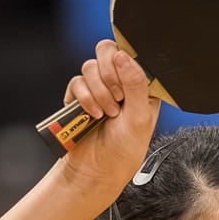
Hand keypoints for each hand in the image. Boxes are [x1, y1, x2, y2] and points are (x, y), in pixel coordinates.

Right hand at [59, 40, 161, 191]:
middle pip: (107, 51)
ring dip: (99, 91)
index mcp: (142, 85)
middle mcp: (120, 82)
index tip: (126, 86)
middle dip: (110, 75)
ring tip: (108, 113)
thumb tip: (122, 56)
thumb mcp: (140, 117)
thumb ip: (135, 84)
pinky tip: (94, 114)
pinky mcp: (80, 95)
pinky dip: (85, 98)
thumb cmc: (125, 149)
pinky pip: (77, 82)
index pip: (132, 54)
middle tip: (118, 97)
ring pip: (90, 66)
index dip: (125, 64)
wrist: (98, 168)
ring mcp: (99, 87)